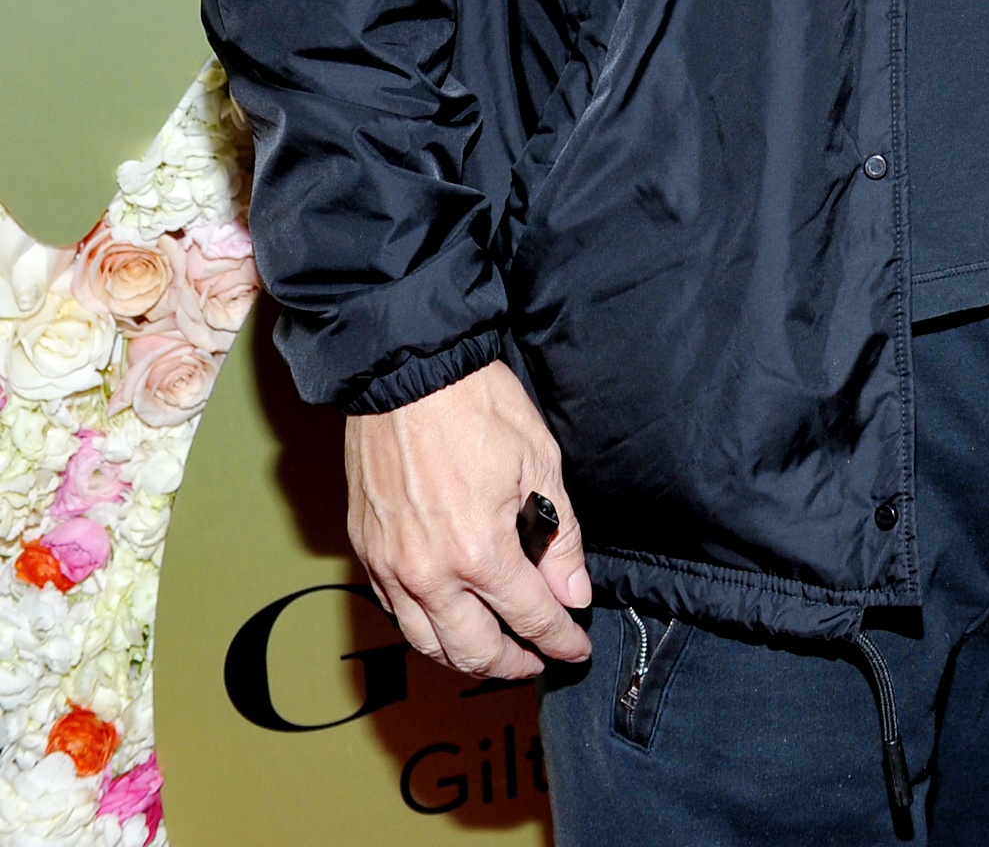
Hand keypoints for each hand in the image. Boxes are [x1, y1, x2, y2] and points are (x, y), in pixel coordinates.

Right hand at [344, 359, 593, 680]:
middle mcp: (430, 573)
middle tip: (536, 659)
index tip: (575, 648)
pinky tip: (446, 619)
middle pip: (475, 649)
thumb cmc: (474, 405)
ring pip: (428, 643)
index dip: (560, 639)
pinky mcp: (366, 551)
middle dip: (513, 663)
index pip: (531, 617)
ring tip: (493, 652)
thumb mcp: (539, 461)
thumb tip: (573, 592)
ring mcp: (391, 566)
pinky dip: (425, 628)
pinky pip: (395, 612)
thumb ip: (558, 537)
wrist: (407, 372)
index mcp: (480, 552)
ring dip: (465, 658)